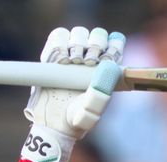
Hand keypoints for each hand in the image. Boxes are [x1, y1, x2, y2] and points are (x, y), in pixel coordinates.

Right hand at [21, 27, 124, 161]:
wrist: (50, 124)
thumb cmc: (75, 121)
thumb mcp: (89, 113)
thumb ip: (99, 95)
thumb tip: (108, 67)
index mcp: (106, 71)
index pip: (116, 45)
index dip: (114, 45)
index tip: (106, 56)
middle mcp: (91, 60)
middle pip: (98, 35)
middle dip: (94, 44)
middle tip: (87, 62)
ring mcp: (72, 55)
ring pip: (79, 32)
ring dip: (76, 43)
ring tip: (71, 62)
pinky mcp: (52, 54)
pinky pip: (58, 35)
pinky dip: (58, 42)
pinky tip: (57, 59)